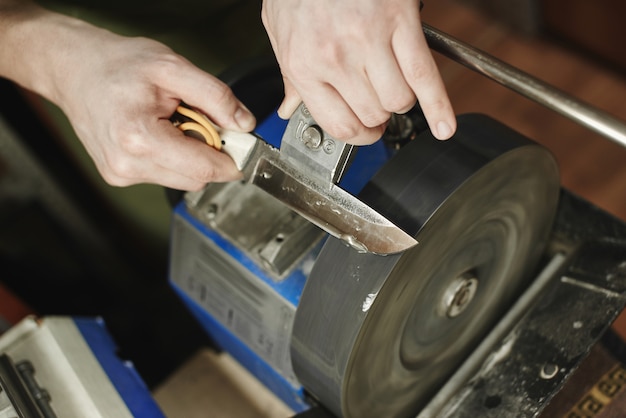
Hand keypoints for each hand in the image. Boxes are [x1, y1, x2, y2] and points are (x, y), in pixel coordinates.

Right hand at [57, 34, 255, 189]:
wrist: (75, 70)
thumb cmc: (118, 66)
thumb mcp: (174, 68)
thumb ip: (216, 97)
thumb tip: (244, 124)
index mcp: (139, 138)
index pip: (204, 169)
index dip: (231, 159)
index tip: (241, 145)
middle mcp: (127, 164)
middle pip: (196, 180)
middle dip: (208, 154)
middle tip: (197, 122)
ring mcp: (120, 174)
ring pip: (182, 180)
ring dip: (188, 156)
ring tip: (171, 124)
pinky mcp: (117, 176)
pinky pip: (164, 176)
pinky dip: (171, 158)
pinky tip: (156, 133)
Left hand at [262, 0, 455, 144]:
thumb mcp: (279, 29)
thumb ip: (289, 74)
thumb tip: (290, 108)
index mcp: (304, 65)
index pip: (340, 125)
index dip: (358, 135)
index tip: (365, 132)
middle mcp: (336, 58)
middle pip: (373, 115)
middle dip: (379, 117)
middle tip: (379, 107)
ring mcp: (369, 41)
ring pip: (399, 101)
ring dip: (401, 100)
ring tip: (394, 86)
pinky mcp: (400, 22)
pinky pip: (425, 76)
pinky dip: (439, 105)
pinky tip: (444, 125)